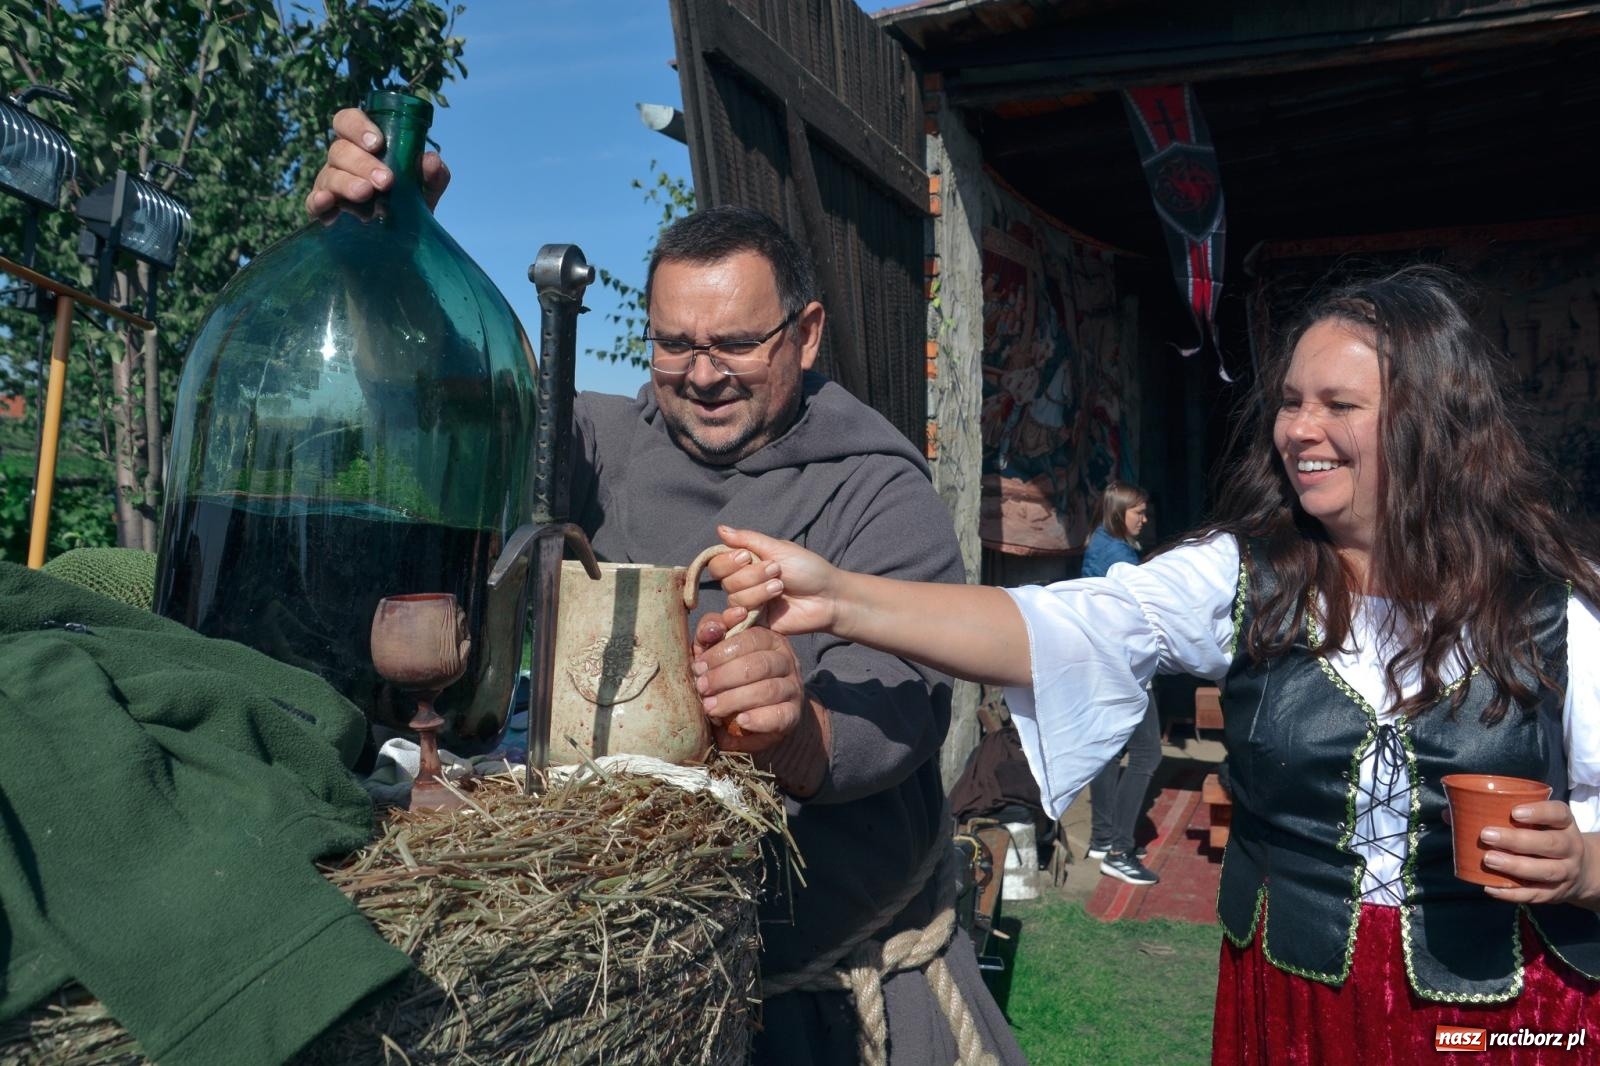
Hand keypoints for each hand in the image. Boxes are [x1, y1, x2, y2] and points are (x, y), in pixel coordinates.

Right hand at [304, 108, 450, 217]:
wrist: (403, 241)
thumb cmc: (409, 204)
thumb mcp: (426, 191)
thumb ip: (433, 175)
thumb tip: (431, 160)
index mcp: (362, 146)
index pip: (348, 122)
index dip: (358, 127)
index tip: (377, 143)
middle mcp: (343, 160)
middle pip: (340, 149)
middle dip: (363, 163)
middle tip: (386, 181)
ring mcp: (330, 183)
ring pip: (330, 174)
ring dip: (347, 182)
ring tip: (366, 193)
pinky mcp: (324, 209)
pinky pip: (313, 202)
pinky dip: (318, 201)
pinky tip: (326, 202)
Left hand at [691, 615, 829, 796]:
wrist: (755, 717)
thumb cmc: (729, 678)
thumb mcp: (716, 655)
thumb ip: (709, 637)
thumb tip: (712, 629)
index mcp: (769, 639)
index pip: (751, 638)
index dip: (722, 652)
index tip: (699, 667)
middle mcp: (786, 660)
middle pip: (759, 664)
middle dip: (725, 676)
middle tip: (702, 688)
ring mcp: (793, 687)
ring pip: (768, 690)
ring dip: (735, 699)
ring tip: (711, 708)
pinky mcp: (793, 714)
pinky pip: (779, 715)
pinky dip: (758, 719)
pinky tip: (740, 721)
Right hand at [712, 525, 838, 636]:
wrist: (828, 597)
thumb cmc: (808, 569)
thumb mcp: (778, 549)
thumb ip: (748, 540)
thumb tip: (720, 529)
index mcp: (747, 564)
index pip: (717, 563)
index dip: (728, 561)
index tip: (747, 557)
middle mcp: (744, 583)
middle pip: (725, 581)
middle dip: (751, 575)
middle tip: (777, 571)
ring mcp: (750, 604)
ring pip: (734, 598)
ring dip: (759, 590)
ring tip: (781, 587)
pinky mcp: (756, 623)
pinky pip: (738, 620)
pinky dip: (745, 611)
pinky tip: (760, 607)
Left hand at [1479, 801, 1599, 905]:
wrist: (1580, 871)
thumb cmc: (1545, 837)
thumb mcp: (1540, 822)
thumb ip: (1508, 814)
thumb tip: (1453, 811)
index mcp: (1565, 824)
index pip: (1558, 813)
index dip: (1538, 812)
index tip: (1514, 812)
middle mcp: (1571, 847)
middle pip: (1551, 843)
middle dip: (1517, 840)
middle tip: (1486, 836)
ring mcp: (1566, 872)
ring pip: (1545, 870)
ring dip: (1515, 866)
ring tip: (1488, 859)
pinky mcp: (1556, 893)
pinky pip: (1535, 895)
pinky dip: (1512, 893)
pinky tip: (1491, 887)